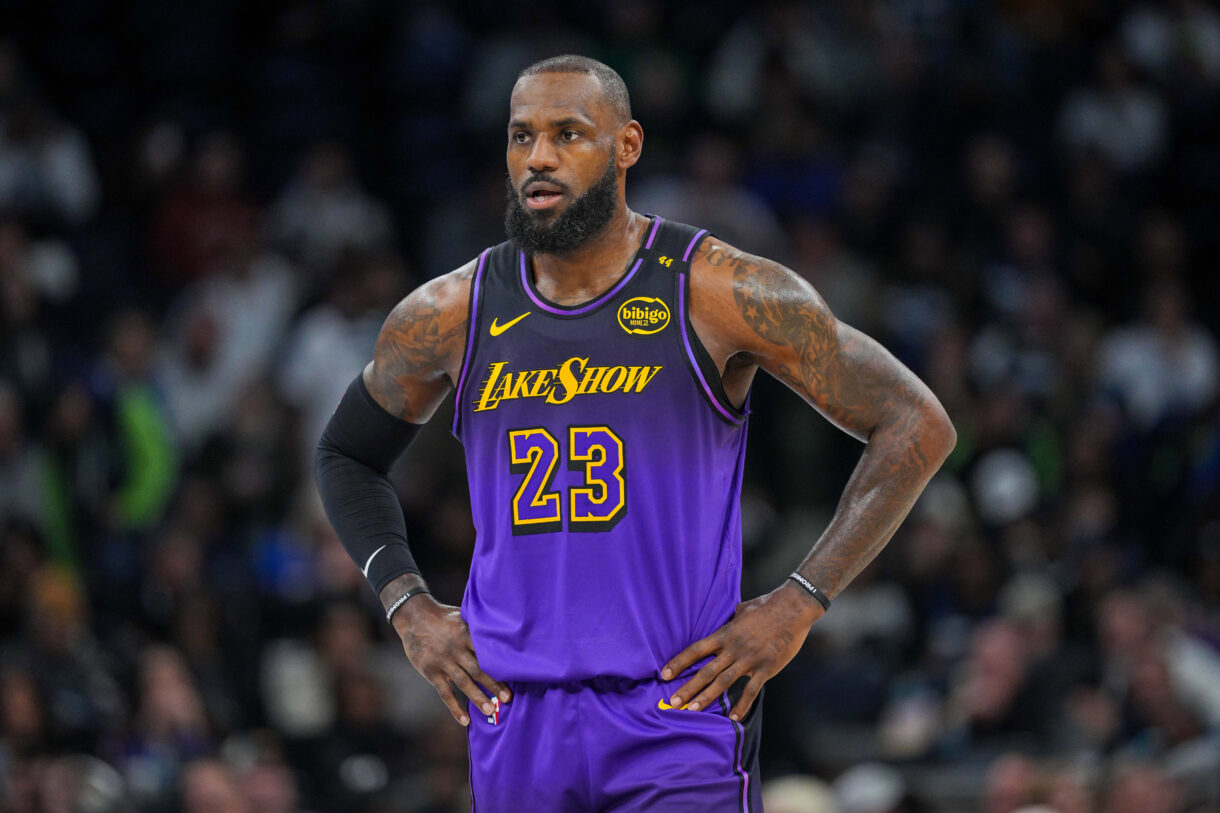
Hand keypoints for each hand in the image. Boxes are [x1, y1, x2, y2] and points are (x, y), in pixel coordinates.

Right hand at [391, 594, 511, 725]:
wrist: (414, 618)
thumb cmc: (444, 616)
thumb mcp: (463, 615)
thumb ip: (478, 626)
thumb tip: (504, 629)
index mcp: (466, 634)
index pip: (486, 651)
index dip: (499, 663)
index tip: (515, 673)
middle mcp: (455, 649)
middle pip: (478, 669)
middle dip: (493, 684)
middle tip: (508, 698)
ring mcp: (443, 662)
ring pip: (464, 683)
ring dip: (478, 697)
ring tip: (491, 710)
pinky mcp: (432, 672)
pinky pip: (445, 693)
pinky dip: (455, 708)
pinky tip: (465, 720)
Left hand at [660, 582, 823, 720]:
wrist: (793, 608)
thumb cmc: (767, 605)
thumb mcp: (741, 610)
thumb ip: (730, 621)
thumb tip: (723, 621)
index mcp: (725, 633)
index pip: (696, 650)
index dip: (679, 662)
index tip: (664, 674)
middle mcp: (733, 648)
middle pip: (706, 671)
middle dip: (688, 687)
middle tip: (672, 702)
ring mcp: (749, 659)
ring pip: (723, 682)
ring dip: (706, 697)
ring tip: (692, 710)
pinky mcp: (766, 668)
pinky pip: (751, 691)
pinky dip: (742, 705)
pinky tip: (733, 718)